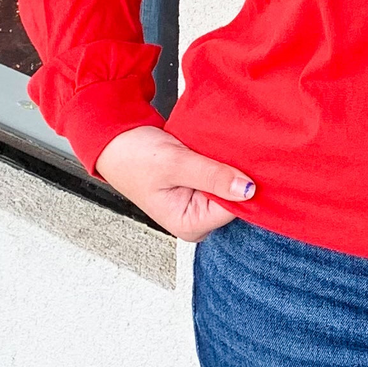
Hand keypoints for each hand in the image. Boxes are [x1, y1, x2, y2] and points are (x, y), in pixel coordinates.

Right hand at [95, 125, 255, 241]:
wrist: (117, 142)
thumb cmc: (135, 157)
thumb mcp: (175, 164)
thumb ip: (212, 176)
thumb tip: (248, 189)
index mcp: (189, 225)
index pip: (235, 208)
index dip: (244, 183)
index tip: (250, 159)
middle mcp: (197, 219)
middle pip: (236, 197)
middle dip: (238, 173)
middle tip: (236, 148)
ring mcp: (200, 203)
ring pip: (231, 184)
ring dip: (231, 165)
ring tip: (224, 146)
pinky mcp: (201, 188)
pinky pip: (223, 175)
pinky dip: (223, 161)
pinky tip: (220, 148)